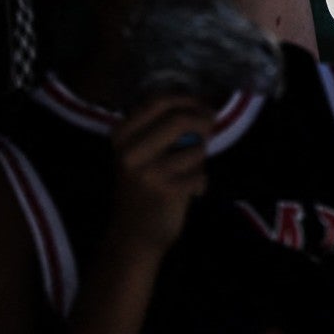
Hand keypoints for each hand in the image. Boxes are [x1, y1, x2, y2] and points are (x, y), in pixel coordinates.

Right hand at [111, 94, 212, 250]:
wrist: (133, 234)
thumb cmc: (142, 188)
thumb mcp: (140, 152)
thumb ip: (162, 128)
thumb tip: (201, 107)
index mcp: (121, 135)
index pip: (158, 101)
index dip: (187, 99)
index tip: (202, 106)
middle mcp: (130, 151)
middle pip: (179, 119)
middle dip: (203, 120)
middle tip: (211, 127)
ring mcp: (148, 171)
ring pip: (195, 148)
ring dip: (200, 157)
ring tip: (190, 171)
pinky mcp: (166, 190)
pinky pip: (200, 174)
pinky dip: (201, 182)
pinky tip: (189, 192)